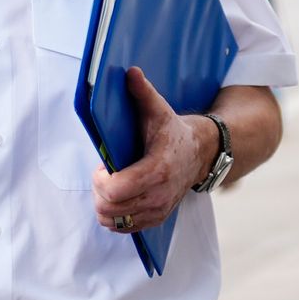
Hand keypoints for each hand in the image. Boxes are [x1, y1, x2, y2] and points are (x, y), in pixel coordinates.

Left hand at [94, 67, 212, 232]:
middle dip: (99, 190)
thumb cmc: (172, 132)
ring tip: (111, 184)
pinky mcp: (154, 220)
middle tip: (105, 174)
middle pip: (108, 208)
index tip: (104, 165)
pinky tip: (119, 196)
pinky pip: (122, 227)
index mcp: (157, 170)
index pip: (114, 190)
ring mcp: (156, 211)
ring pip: (112, 221)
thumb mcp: (159, 110)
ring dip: (104, 204)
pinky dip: (114, 215)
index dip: (100, 179)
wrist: (199, 154)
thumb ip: (142, 92)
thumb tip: (129, 72)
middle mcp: (158, 196)